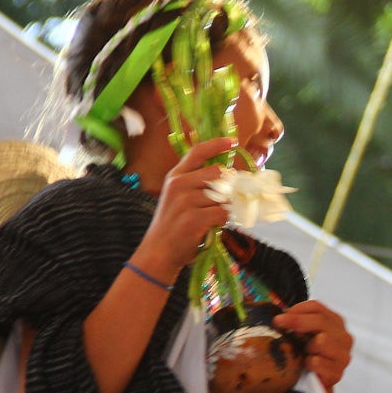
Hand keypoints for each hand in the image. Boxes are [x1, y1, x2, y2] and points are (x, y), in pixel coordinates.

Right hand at [136, 137, 235, 274]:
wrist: (159, 250)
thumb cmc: (173, 224)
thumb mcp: (177, 197)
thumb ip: (196, 184)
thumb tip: (227, 176)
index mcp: (175, 176)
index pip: (197, 152)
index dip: (216, 144)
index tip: (231, 141)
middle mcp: (179, 184)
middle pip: (218, 173)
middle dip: (228, 185)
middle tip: (226, 199)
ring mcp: (186, 201)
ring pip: (223, 196)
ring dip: (225, 207)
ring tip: (212, 217)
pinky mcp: (195, 218)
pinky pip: (223, 213)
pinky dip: (223, 221)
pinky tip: (212, 225)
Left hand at [273, 300, 352, 389]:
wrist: (315, 384)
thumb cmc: (309, 356)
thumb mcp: (305, 335)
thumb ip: (298, 323)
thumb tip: (279, 317)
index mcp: (336, 323)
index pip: (317, 307)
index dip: (298, 309)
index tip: (280, 316)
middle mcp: (343, 337)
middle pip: (321, 321)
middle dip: (297, 321)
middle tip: (278, 322)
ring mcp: (343, 355)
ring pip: (322, 341)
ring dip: (307, 347)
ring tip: (303, 354)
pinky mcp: (337, 373)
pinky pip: (318, 362)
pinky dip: (309, 363)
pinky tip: (307, 367)